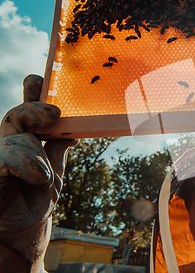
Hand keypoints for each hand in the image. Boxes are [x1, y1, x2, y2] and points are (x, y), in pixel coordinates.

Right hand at [0, 75, 76, 271]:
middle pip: (16, 116)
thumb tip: (71, 129)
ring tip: (44, 176)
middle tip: (54, 112)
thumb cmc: (34, 202)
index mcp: (25, 142)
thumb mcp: (53, 172)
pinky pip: (6, 158)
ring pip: (15, 137)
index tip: (38, 77)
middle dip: (33, 108)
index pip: (27, 113)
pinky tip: (37, 177)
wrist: (22, 235)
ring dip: (35, 155)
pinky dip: (25, 165)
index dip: (31, 93)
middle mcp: (8, 145)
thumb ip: (56, 148)